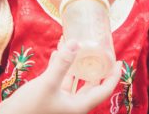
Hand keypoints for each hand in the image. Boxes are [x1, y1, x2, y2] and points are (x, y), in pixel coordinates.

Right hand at [0, 40, 121, 113]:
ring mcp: (60, 101)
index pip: (104, 90)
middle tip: (99, 51)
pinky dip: (61, 66)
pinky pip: (60, 79)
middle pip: (90, 84)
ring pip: (73, 79)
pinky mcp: (49, 97)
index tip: (119, 61)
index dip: (114, 76)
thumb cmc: (29, 108)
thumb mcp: (48, 84)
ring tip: (76, 45)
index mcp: (79, 106)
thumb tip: (75, 42)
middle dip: (94, 66)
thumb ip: (62, 63)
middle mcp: (72, 105)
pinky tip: (58, 52)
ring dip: (75, 63)